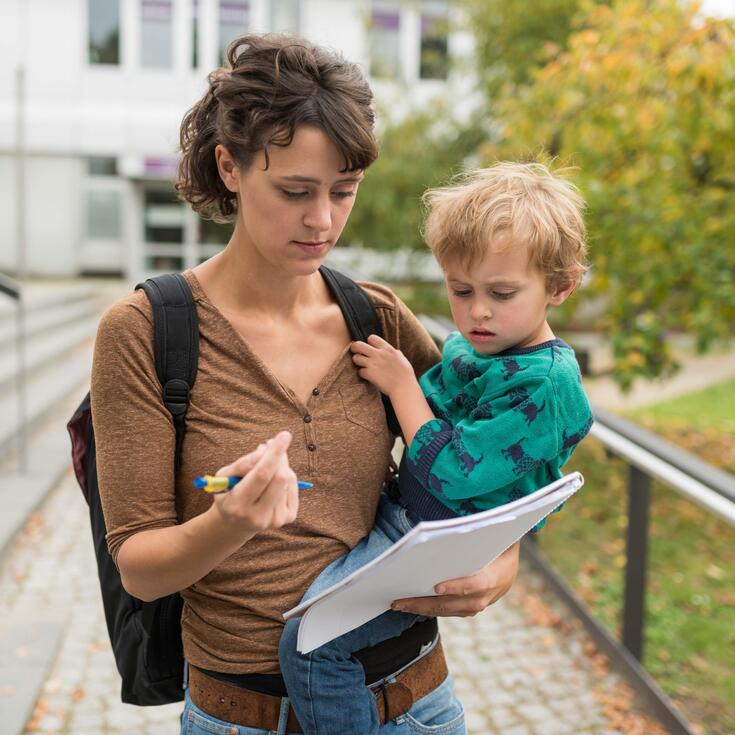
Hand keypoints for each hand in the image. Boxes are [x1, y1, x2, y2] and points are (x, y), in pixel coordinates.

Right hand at [211, 431, 298, 534]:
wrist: (237, 523)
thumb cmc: (229, 493)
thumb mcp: (224, 477)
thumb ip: (241, 465)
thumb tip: (264, 452)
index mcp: (238, 505)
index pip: (261, 476)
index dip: (274, 454)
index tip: (284, 436)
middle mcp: (258, 516)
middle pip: (279, 478)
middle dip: (279, 455)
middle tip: (272, 443)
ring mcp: (275, 519)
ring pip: (287, 480)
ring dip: (280, 465)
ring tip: (267, 465)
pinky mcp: (288, 518)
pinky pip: (293, 486)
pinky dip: (285, 476)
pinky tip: (273, 480)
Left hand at [351, 334, 416, 396]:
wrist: (404, 388)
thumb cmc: (405, 375)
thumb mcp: (402, 359)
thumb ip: (395, 353)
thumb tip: (394, 351)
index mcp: (387, 349)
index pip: (372, 338)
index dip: (369, 343)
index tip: (370, 348)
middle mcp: (379, 354)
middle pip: (358, 345)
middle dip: (355, 348)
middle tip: (357, 352)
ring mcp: (373, 364)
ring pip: (356, 358)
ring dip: (358, 362)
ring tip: (362, 365)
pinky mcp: (369, 374)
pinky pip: (360, 371)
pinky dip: (363, 374)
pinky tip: (368, 376)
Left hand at [390, 541, 519, 616]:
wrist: (508, 572)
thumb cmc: (497, 548)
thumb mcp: (495, 537)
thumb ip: (481, 531)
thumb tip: (462, 516)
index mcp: (494, 577)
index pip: (475, 585)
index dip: (457, 587)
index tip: (437, 587)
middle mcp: (485, 597)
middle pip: (452, 603)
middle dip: (424, 603)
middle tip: (400, 601)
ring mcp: (475, 606)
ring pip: (446, 611)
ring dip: (421, 609)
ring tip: (398, 604)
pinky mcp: (466, 610)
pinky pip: (445, 612)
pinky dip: (426, 609)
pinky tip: (409, 604)